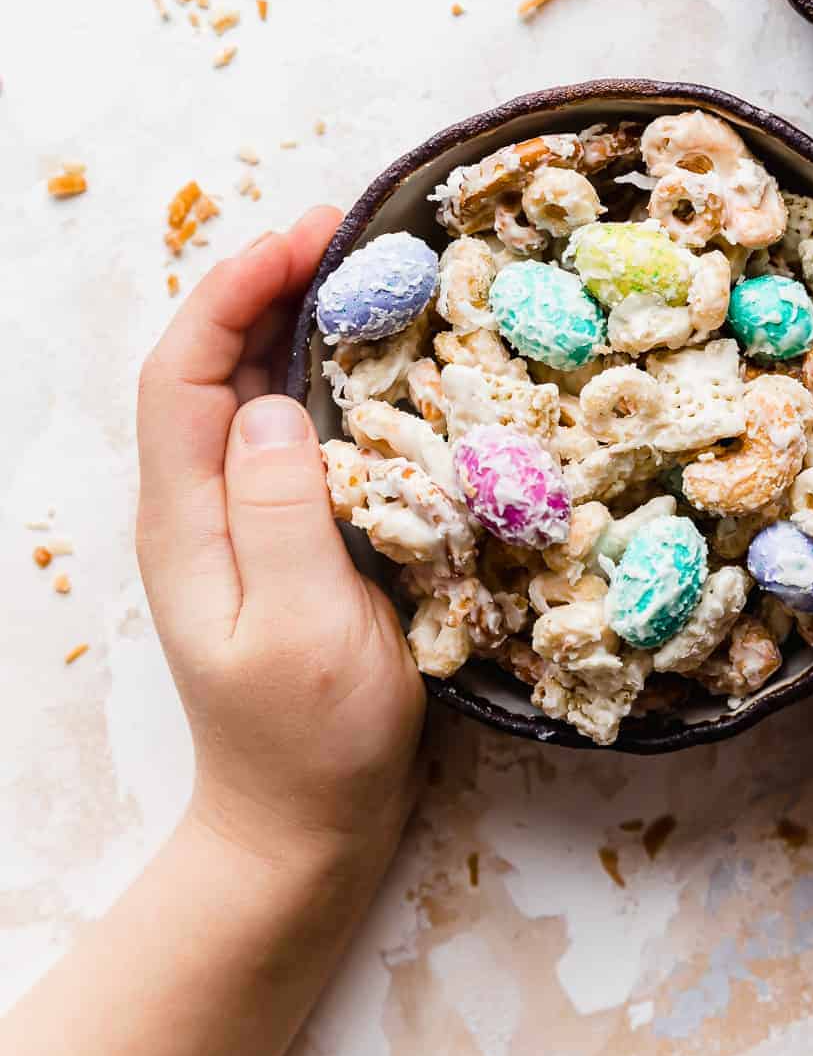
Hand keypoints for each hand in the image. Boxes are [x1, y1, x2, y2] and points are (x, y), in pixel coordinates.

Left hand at [137, 210, 424, 875]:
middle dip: (271, 284)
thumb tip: (271, 408)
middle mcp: (203, 504)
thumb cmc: (307, 741)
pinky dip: (336, 378)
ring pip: (258, 389)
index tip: (302, 239)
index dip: (231, 292)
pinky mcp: (290, 533)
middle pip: (215, 363)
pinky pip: (301, 432)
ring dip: (305, 321)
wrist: (303, 824)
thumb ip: (283, 514)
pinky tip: (386, 361)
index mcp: (187, 519)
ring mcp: (244, 518)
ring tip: (374, 271)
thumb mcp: (301, 630)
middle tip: (352, 231)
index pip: (182, 373)